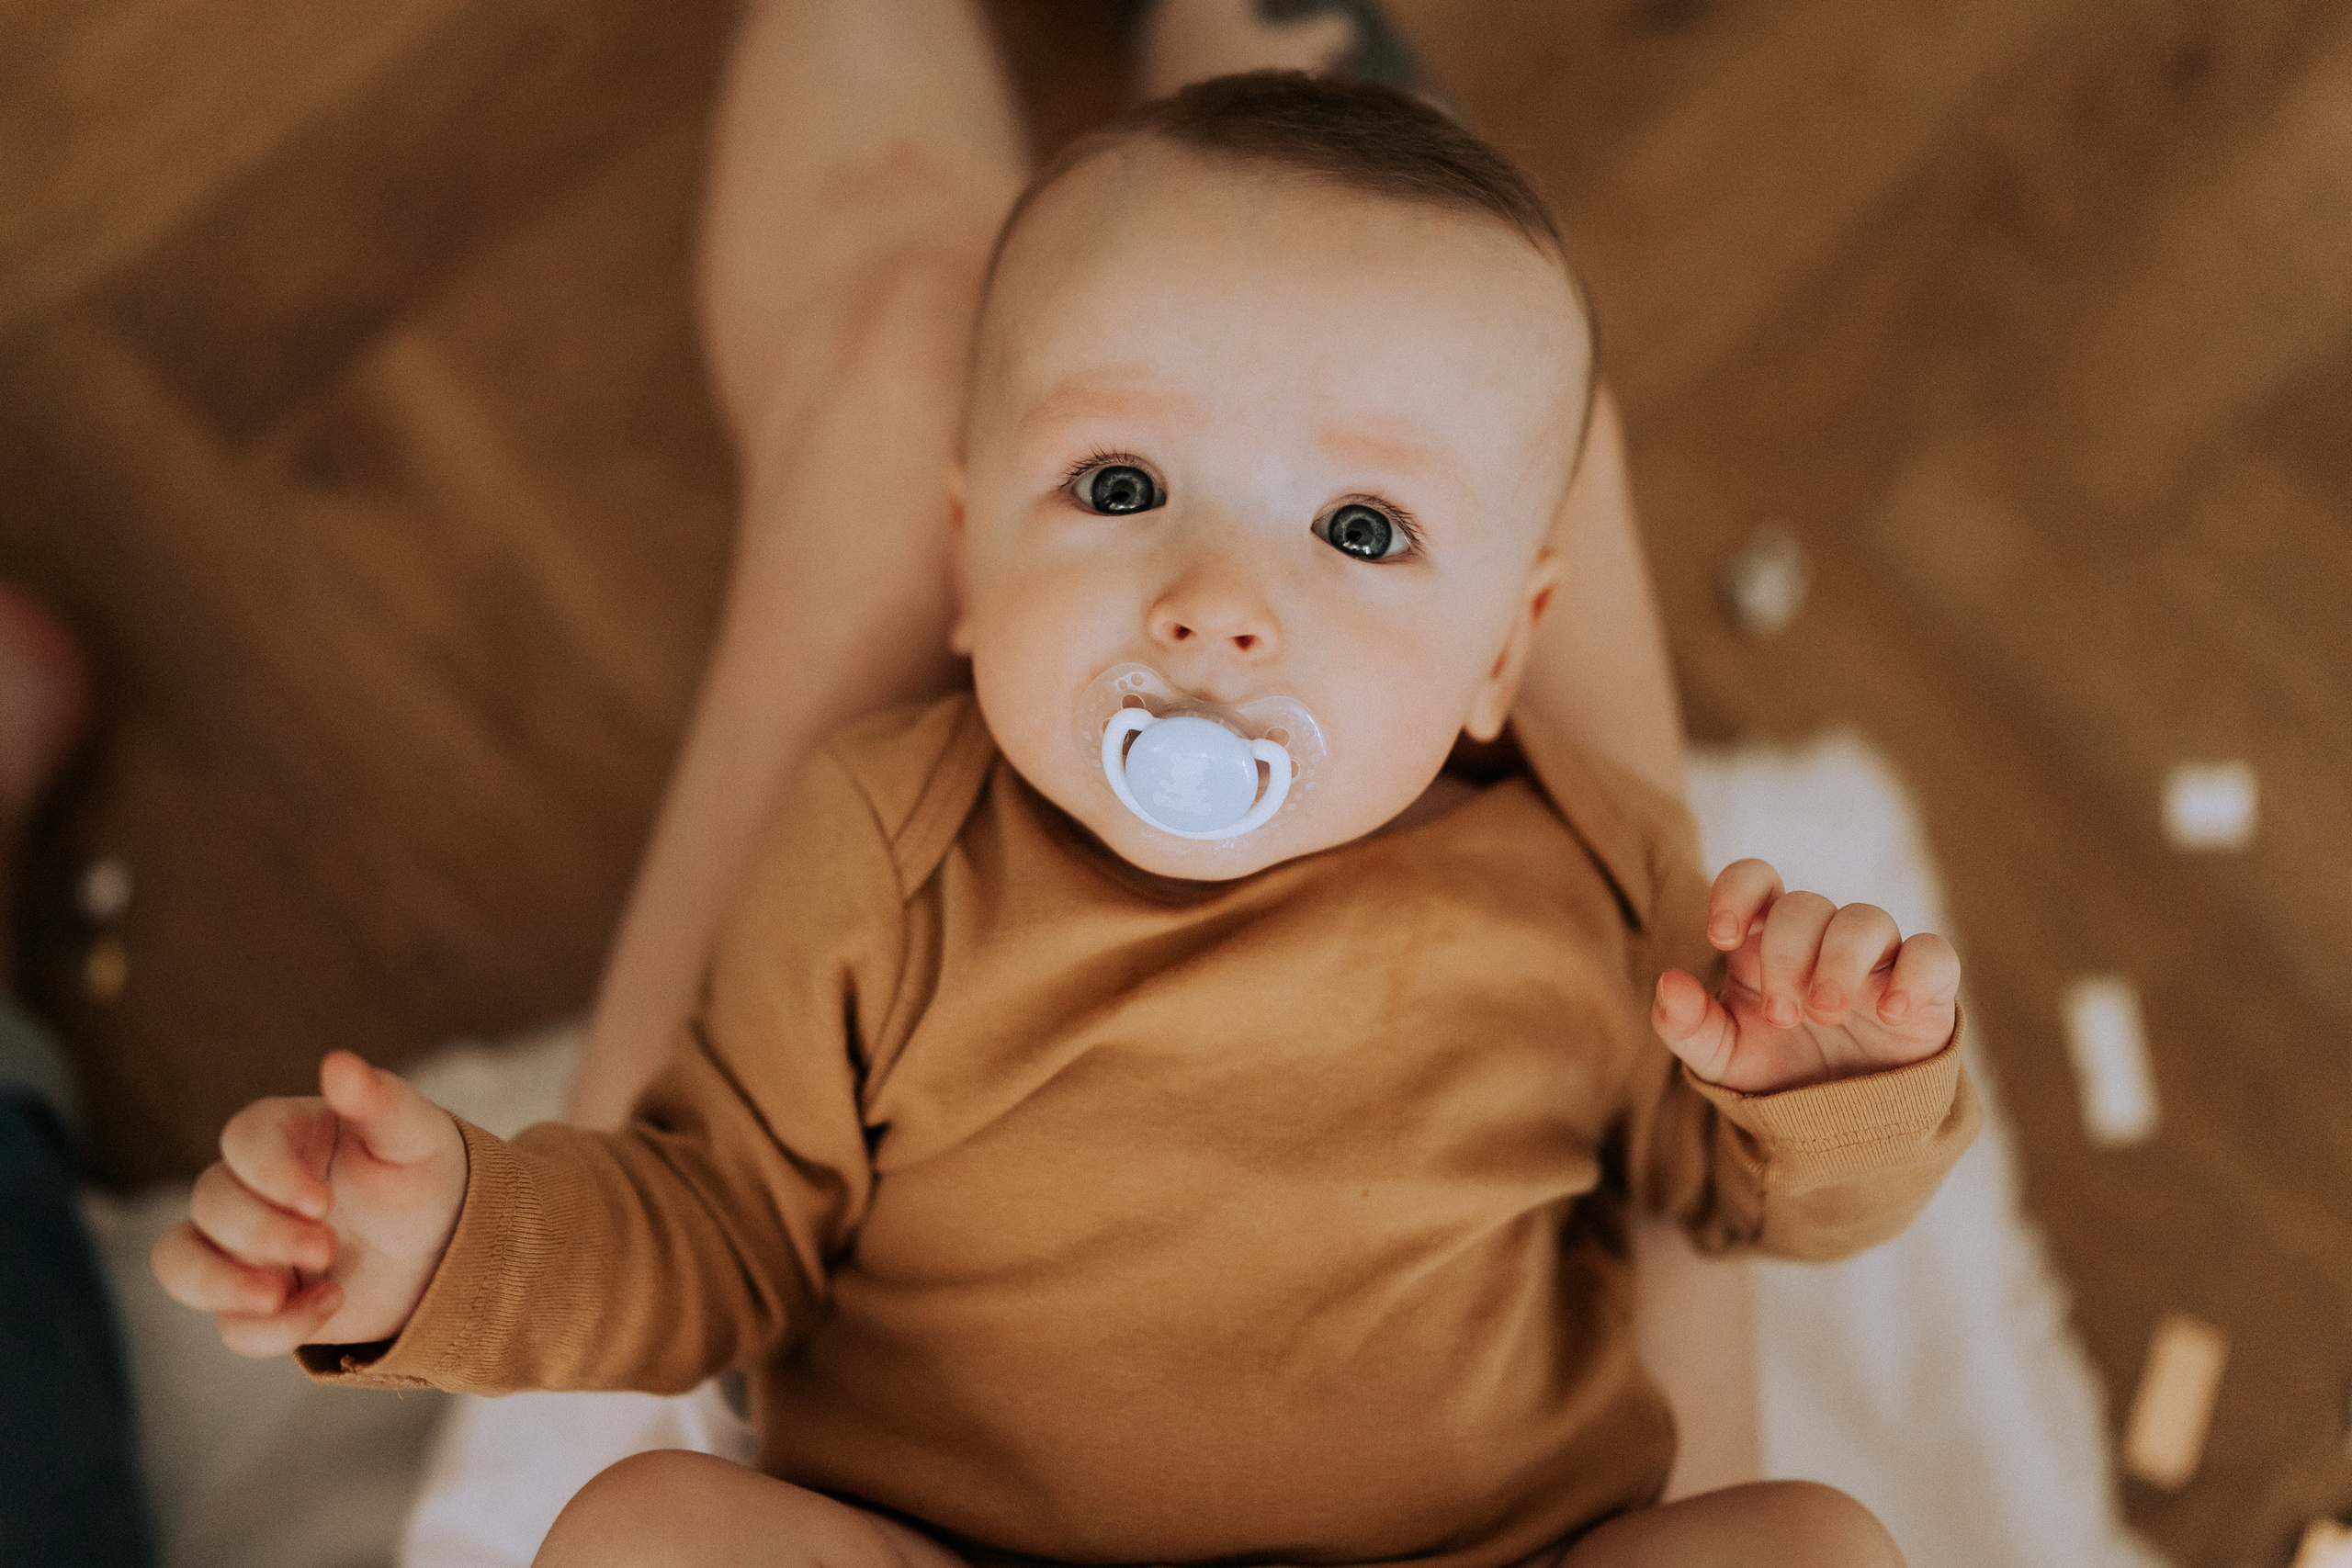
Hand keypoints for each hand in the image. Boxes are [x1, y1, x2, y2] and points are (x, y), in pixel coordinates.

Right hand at [152, 1050, 465, 1357]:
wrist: (449, 1243)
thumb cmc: (424, 1174)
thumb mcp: (415, 1136)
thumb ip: (379, 1100)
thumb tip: (338, 1063)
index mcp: (283, 1133)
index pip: (241, 1140)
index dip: (267, 1173)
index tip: (321, 1202)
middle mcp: (250, 1187)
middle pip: (210, 1203)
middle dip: (261, 1232)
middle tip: (327, 1247)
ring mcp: (244, 1248)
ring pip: (179, 1264)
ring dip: (217, 1283)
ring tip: (274, 1296)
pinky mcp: (257, 1303)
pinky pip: (231, 1327)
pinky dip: (272, 1329)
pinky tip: (332, 1305)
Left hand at [1653, 859, 1958, 1093]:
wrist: (1842, 1123)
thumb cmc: (1777, 1071)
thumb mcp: (1721, 1058)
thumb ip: (1685, 1024)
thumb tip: (1670, 984)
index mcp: (1765, 940)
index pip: (1755, 879)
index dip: (1738, 891)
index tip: (1722, 937)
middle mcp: (1821, 938)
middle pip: (1805, 906)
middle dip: (1787, 956)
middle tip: (1782, 1017)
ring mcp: (1876, 959)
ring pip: (1866, 919)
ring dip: (1840, 962)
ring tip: (1824, 1012)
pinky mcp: (1926, 988)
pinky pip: (1933, 955)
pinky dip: (1915, 975)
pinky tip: (1891, 1011)